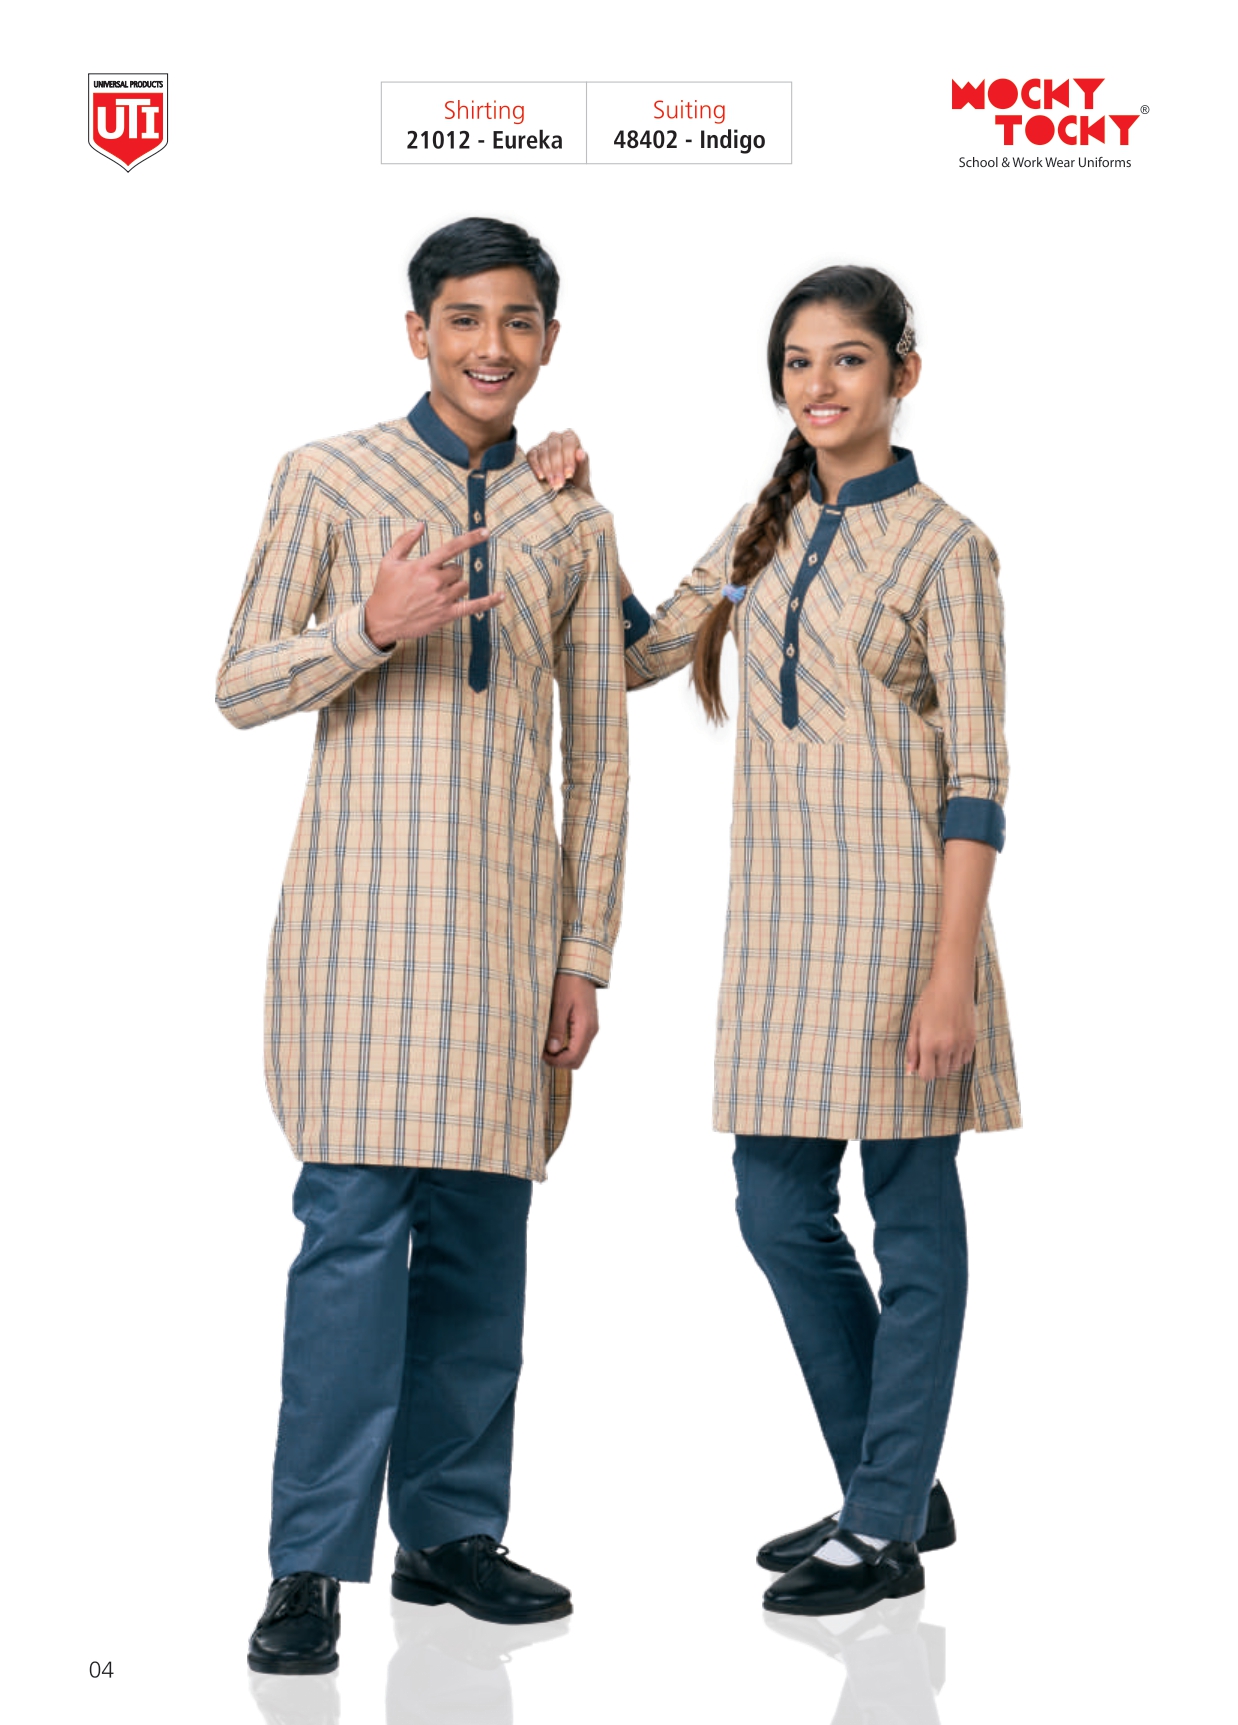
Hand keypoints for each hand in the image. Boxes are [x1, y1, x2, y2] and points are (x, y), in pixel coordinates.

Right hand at [364, 523, 501, 648]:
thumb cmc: (385, 589)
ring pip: (463, 586)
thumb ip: (405, 541)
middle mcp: (435, 581)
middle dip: (449, 572)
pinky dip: (489, 601)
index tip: (486, 531)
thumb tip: (421, 525)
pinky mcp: (446, 615)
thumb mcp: (389, 561)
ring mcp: (442, 599)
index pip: (452, 548)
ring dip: (455, 586)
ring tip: (436, 594)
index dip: (471, 539)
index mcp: (423, 566)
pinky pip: (474, 607)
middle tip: (432, 581)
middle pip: (458, 570)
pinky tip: (501, 596)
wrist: (381, 620)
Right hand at [527, 430, 592, 495]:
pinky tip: (541, 477)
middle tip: (559, 483)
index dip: (568, 459)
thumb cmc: (577, 476)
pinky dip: (536, 467)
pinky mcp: (533, 453)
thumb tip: (581, 453)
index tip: (569, 474)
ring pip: (543, 454)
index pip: (568, 444)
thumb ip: (583, 462)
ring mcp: (543, 444)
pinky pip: (532, 457)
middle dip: (557, 468)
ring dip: (548, 470)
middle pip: (554, 449)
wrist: (568, 487)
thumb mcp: (582, 471)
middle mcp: (556, 437)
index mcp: (570, 437)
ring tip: (553, 484)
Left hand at [542, 973, 598, 1068]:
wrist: (580, 969)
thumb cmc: (569, 983)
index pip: (573, 1057)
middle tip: (543, 1051)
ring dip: (563, 1054)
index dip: (556, 1061)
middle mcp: (591, 1031)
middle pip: (577, 1060)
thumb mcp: (559, 1004)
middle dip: (560, 1061)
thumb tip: (552, 1049)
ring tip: (547, 1044)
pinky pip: (579, 1044)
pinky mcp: (587, 1024)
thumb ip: (556, 1028)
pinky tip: (555, 1037)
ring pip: (578, 1053)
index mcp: (585, 1028)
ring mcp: (590, 1028)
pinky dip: (567, 1047)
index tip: (541, 1054)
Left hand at [905, 970, 975, 1081]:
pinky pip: (965, 1059)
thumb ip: (912, 1049)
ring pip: (953, 1068)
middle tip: (930, 1054)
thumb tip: (910, 1070)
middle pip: (941, 1074)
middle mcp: (946, 1047)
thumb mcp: (915, 1024)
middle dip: (934, 1068)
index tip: (921, 1065)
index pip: (927, 1075)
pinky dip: (957, 1057)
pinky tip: (952, 1044)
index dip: (922, 1073)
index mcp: (928, 1044)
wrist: (953, 986)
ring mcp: (961, 1044)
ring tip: (941, 1047)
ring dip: (946, 1063)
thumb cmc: (930, 1002)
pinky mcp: (971, 1040)